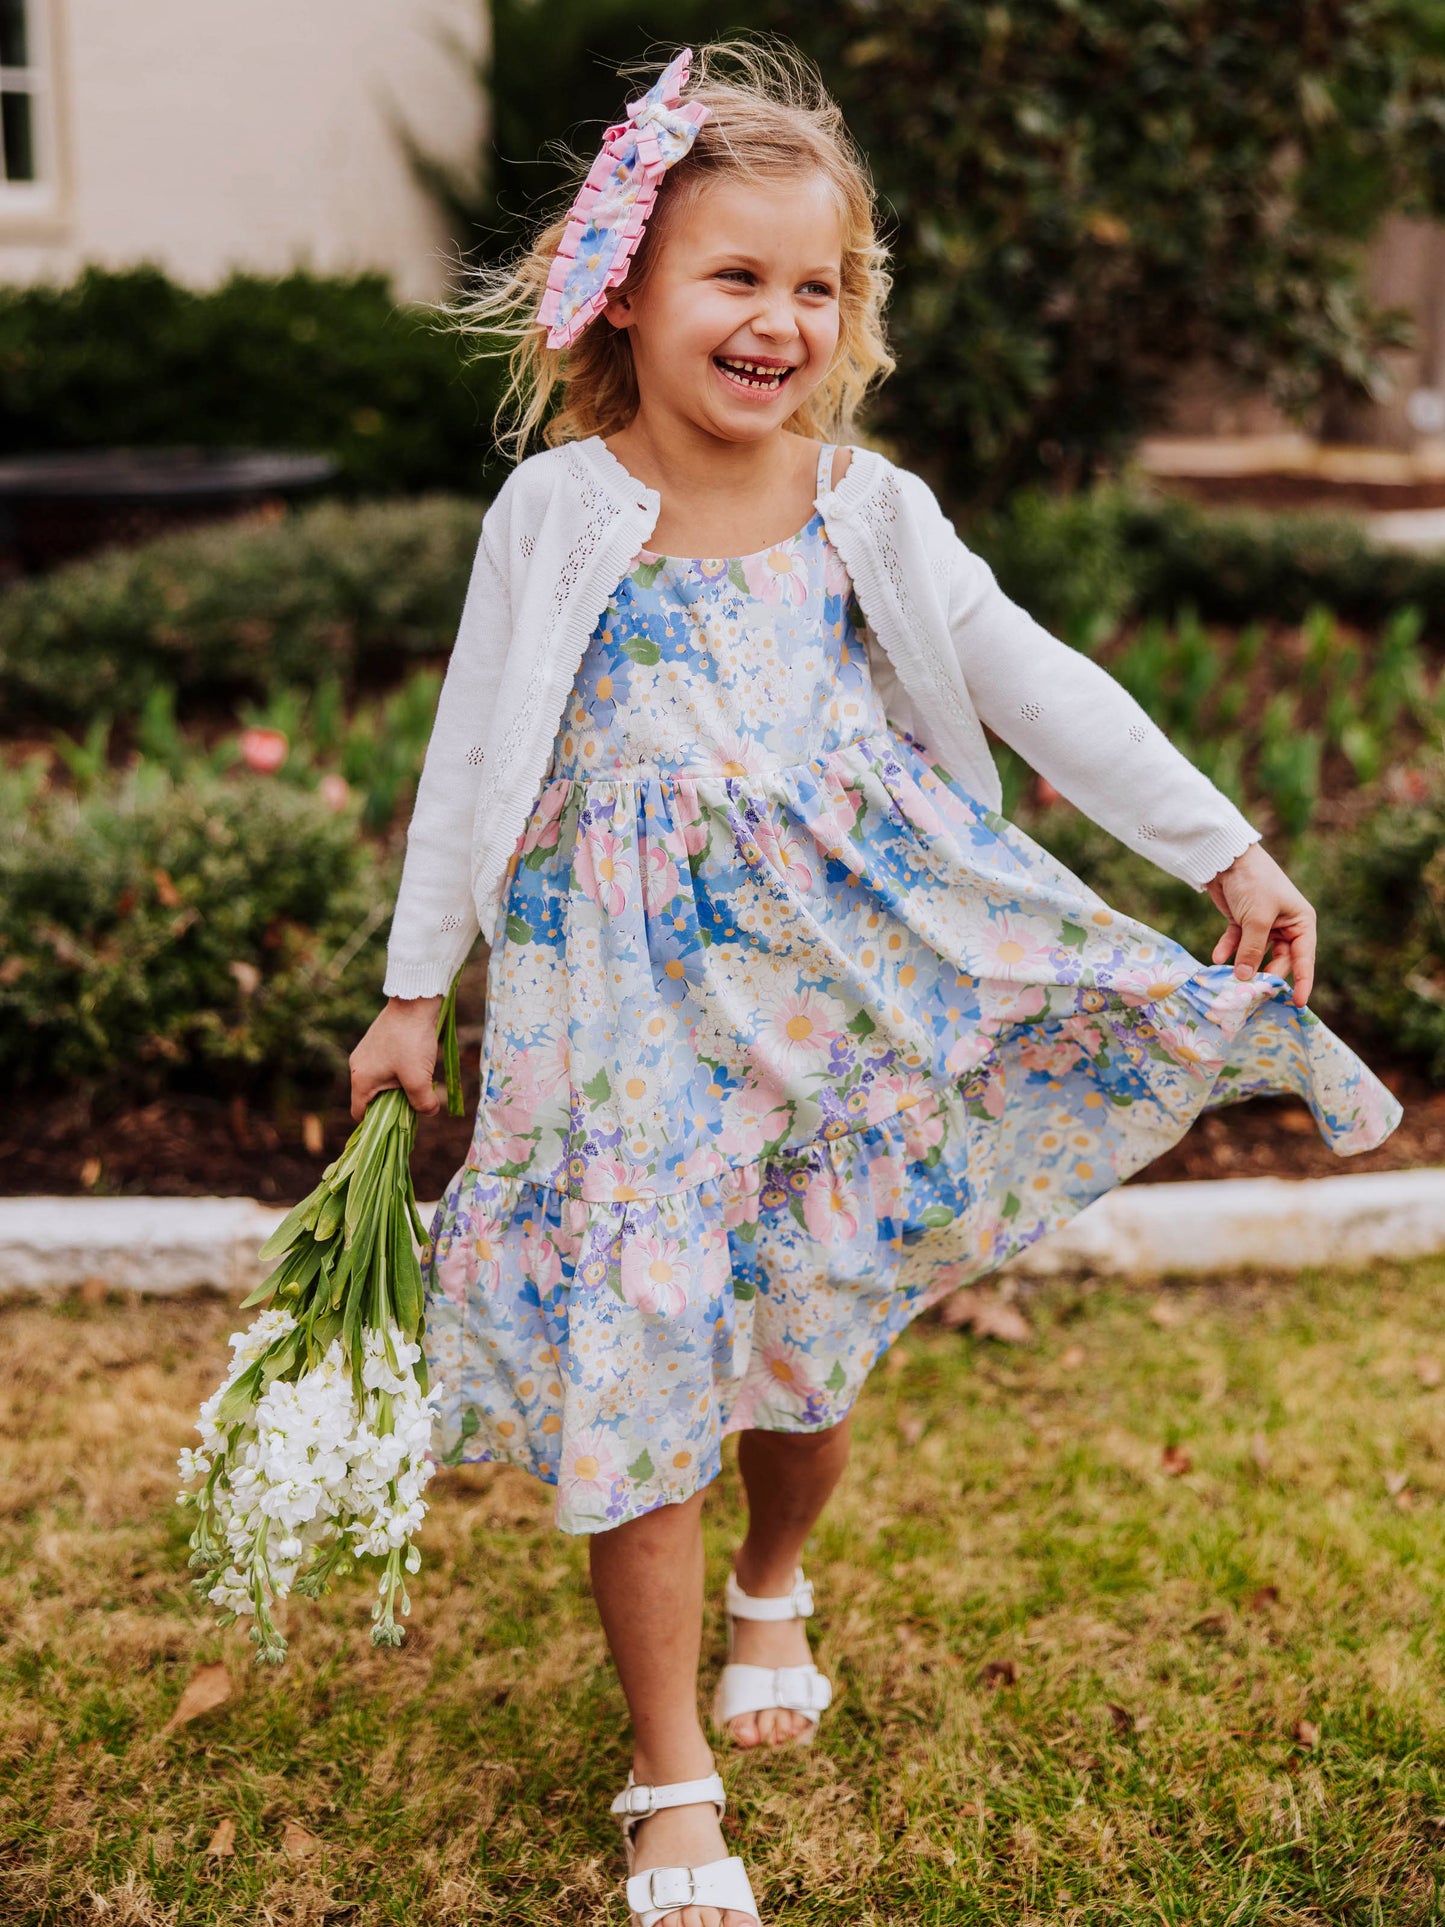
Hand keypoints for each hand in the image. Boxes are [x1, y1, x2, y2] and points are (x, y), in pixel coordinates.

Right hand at [349, 995, 443, 1122]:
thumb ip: (422, 1102)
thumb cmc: (411, 1041)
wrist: (413, 1002)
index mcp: (360, 1079)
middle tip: (414, 1103)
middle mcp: (357, 1067)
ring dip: (398, 1088)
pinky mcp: (376, 1044)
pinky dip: (399, 1073)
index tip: (397, 1125)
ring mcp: (366, 1054)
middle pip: (371, 1099)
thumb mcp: (418, 1077)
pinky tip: (417, 1066)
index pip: (360, 1114)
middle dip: (392, 1104)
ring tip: (418, 1083)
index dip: (376, 1124)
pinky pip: (385, 1068)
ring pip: (380, 1083)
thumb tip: (428, 1112)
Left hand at [1203, 841, 1314, 1008]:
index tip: (1298, 1003)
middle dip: (1263, 974)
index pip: (1304, 958)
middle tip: (1249, 992)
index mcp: (1301, 922)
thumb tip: (1245, 978)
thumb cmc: (1254, 883)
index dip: (1302, 982)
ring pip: (1255, 954)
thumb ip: (1252, 950)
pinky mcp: (1243, 923)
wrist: (1227, 858)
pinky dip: (1227, 949)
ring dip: (1242, 964)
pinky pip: (1237, 943)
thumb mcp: (1257, 919)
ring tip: (1228, 979)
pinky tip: (1217, 957)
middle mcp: (1286, 926)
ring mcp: (1263, 925)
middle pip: (1277, 960)